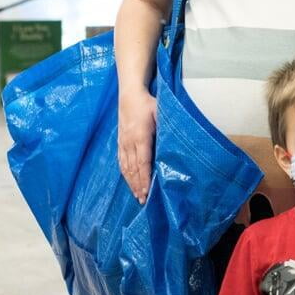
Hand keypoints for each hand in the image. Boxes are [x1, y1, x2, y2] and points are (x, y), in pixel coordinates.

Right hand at [117, 87, 156, 202]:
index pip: (143, 162)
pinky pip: (121, 161)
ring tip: (136, 195)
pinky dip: (125, 173)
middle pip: (133, 169)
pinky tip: (128, 181)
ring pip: (126, 167)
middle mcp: (130, 142)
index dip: (144, 178)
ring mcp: (123, 142)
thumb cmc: (147, 103)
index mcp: (141, 136)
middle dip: (138, 185)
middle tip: (143, 200)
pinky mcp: (120, 142)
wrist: (129, 95)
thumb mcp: (160, 112)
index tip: (147, 191)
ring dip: (131, 182)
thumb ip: (166, 127)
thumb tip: (175, 143)